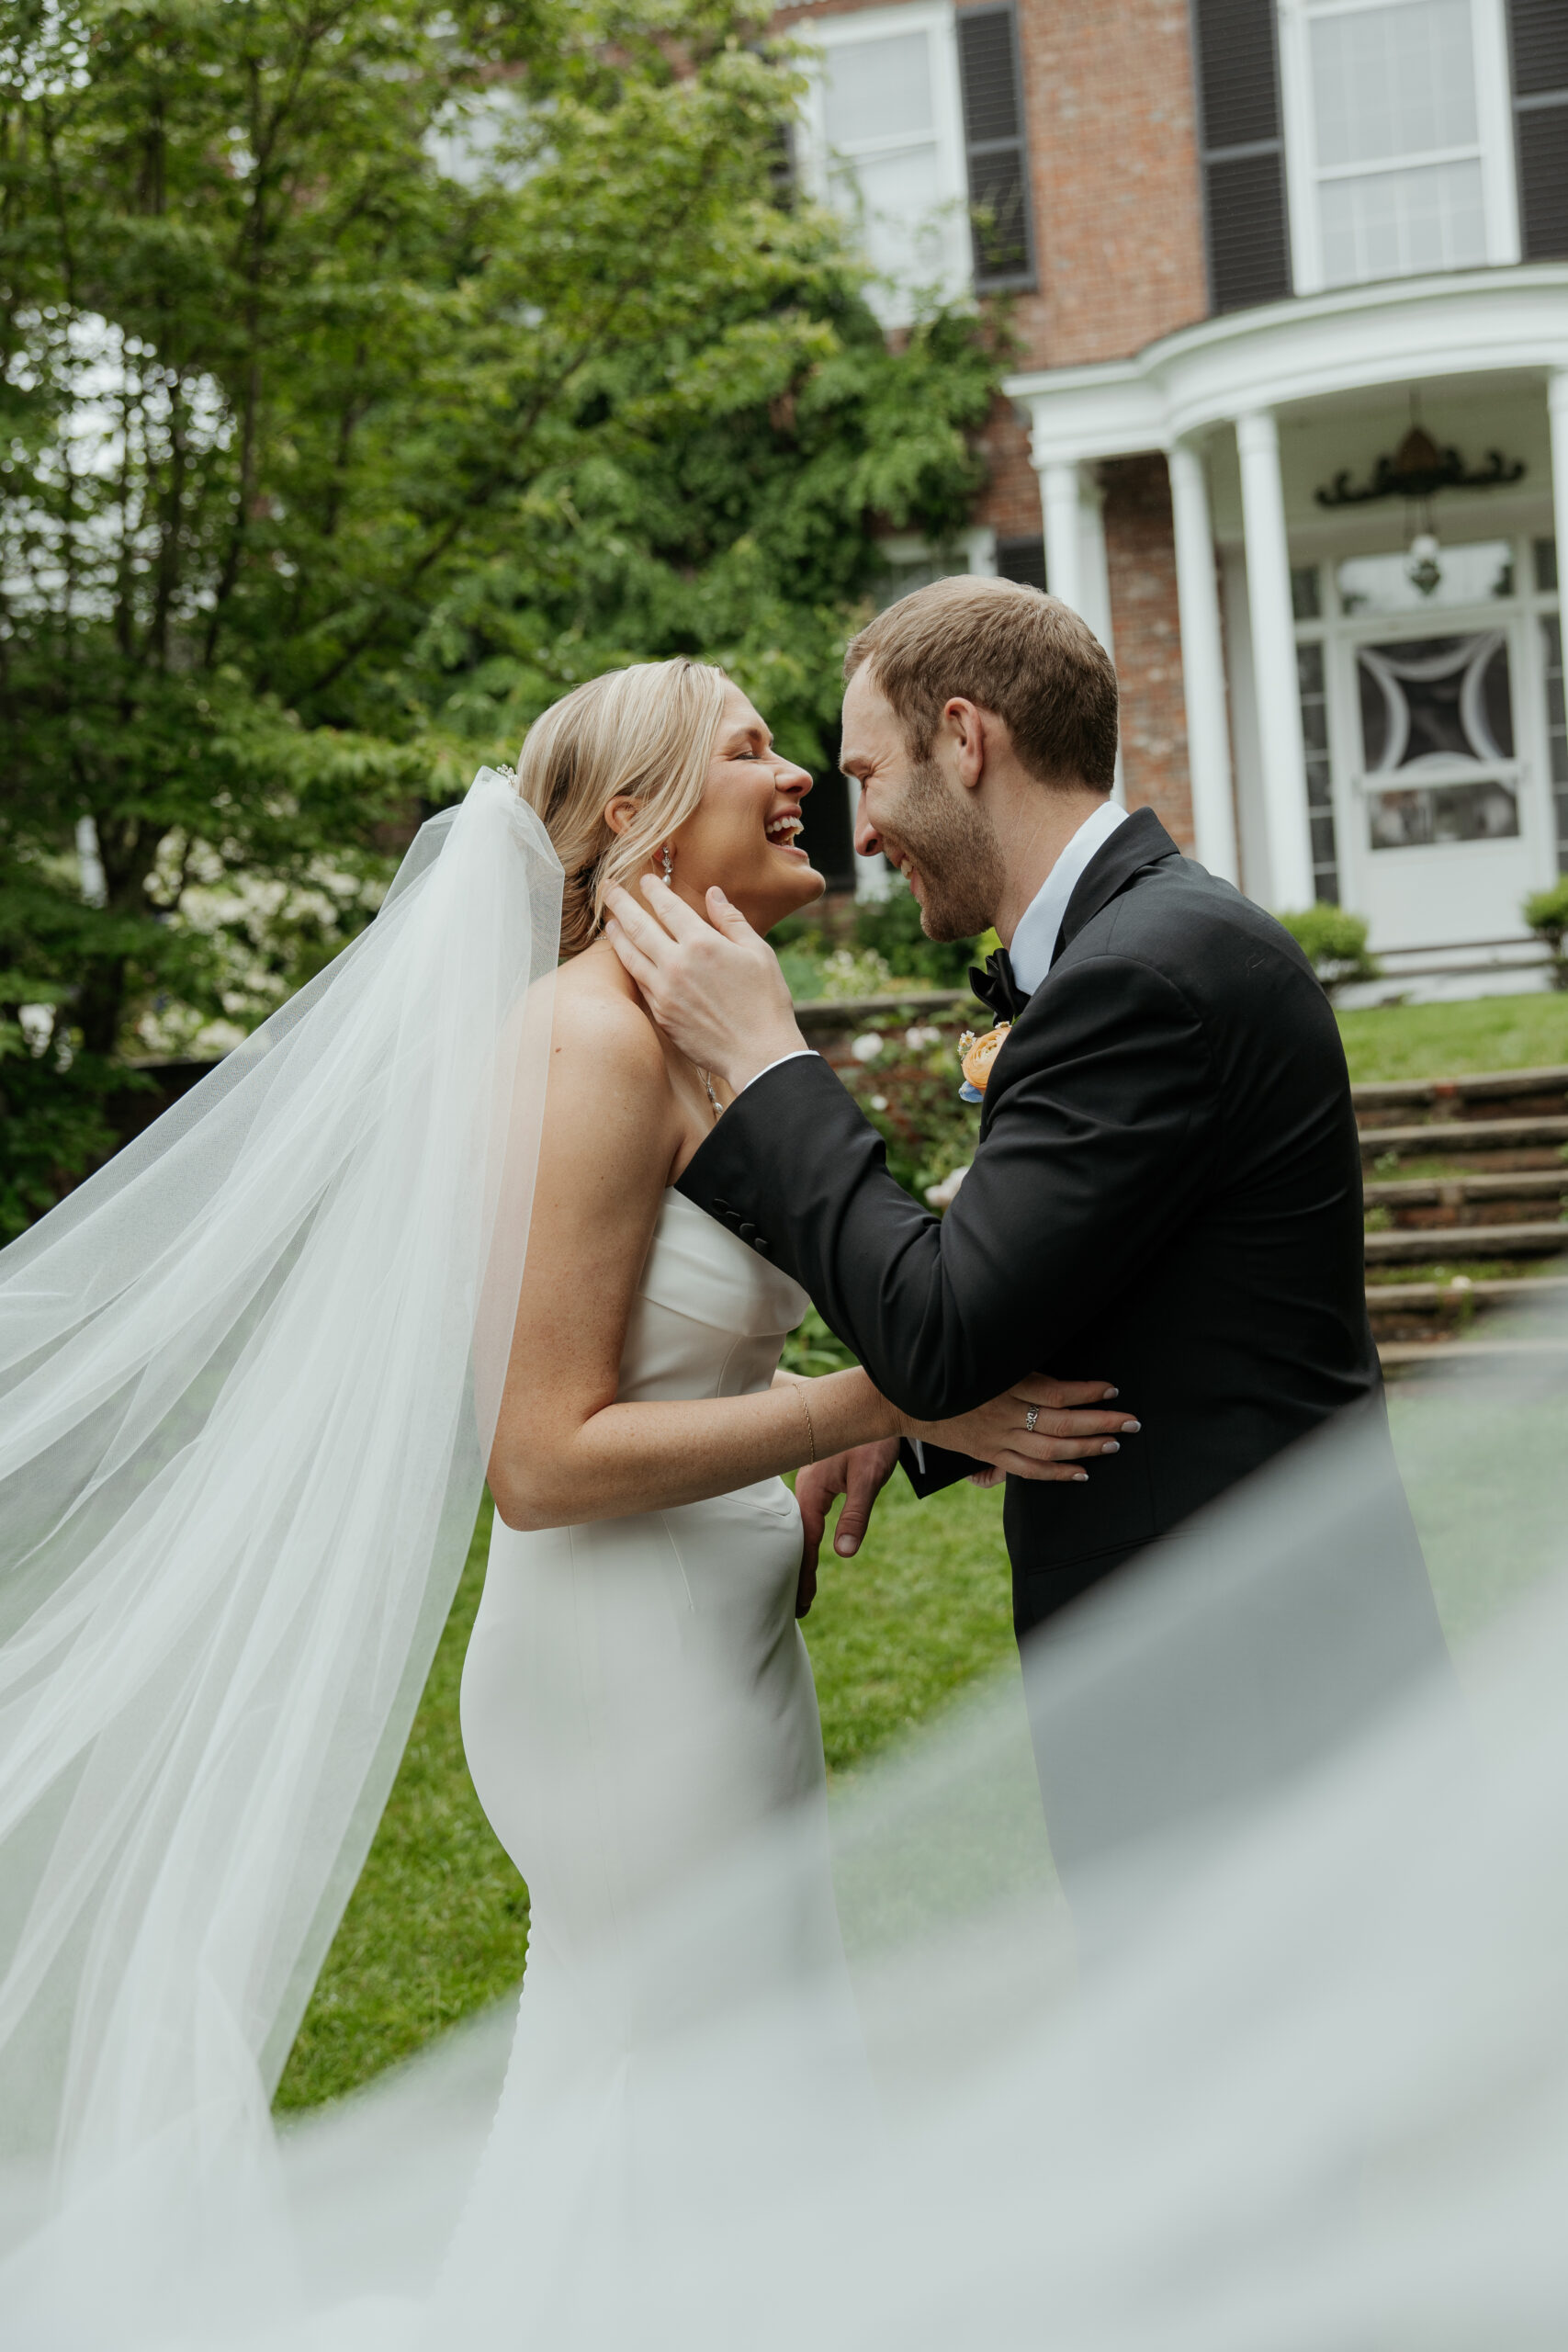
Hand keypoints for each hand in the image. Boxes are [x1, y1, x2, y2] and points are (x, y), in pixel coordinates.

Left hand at [603, 876, 805, 1093]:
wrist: (758, 1054)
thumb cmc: (765, 1002)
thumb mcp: (759, 952)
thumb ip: (732, 920)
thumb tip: (713, 894)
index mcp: (702, 944)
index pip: (668, 907)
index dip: (653, 889)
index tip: (644, 878)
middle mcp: (676, 964)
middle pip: (638, 925)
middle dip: (620, 902)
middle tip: (607, 887)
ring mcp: (664, 991)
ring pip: (629, 955)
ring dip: (616, 933)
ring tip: (608, 920)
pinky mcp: (661, 1013)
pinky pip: (639, 982)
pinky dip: (628, 964)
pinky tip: (626, 957)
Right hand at [793, 1437, 899, 1617]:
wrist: (875, 1404)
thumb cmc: (872, 1439)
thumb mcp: (868, 1479)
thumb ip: (856, 1516)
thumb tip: (844, 1553)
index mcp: (811, 1492)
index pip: (805, 1544)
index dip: (804, 1575)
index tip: (803, 1605)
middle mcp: (804, 1489)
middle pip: (796, 1539)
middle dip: (797, 1572)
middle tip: (798, 1608)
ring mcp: (809, 1483)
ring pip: (800, 1526)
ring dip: (800, 1555)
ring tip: (800, 1584)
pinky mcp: (818, 1479)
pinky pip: (807, 1515)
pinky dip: (805, 1537)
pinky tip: (808, 1545)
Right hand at [905, 1376, 1137, 1483]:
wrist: (903, 1399)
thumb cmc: (945, 1370)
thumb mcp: (981, 1359)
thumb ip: (1017, 1364)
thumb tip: (1055, 1366)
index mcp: (1003, 1384)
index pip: (1055, 1392)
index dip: (1087, 1393)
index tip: (1113, 1389)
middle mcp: (1003, 1413)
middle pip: (1061, 1423)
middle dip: (1101, 1422)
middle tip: (1132, 1422)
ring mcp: (996, 1437)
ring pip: (1049, 1449)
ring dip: (1086, 1448)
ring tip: (1114, 1443)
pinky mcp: (988, 1453)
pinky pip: (1028, 1469)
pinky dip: (1056, 1473)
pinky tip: (1082, 1473)